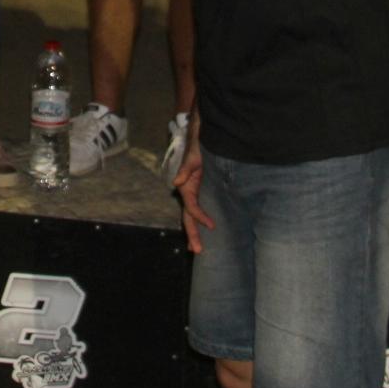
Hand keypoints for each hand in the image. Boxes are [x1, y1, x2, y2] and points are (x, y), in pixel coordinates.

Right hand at [173, 134, 211, 253]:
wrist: (203, 137)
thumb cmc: (198, 146)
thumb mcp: (194, 155)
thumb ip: (186, 168)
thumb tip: (176, 182)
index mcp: (186, 186)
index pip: (191, 206)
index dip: (199, 216)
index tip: (212, 225)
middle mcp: (188, 191)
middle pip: (188, 216)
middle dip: (192, 233)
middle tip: (196, 250)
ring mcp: (193, 192)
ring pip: (191, 215)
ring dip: (193, 231)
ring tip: (195, 248)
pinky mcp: (200, 190)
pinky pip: (198, 209)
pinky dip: (199, 220)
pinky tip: (205, 229)